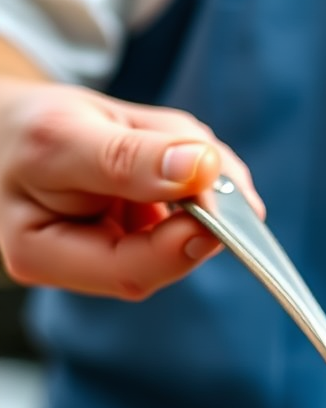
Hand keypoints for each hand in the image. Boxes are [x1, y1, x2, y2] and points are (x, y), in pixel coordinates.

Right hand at [0, 79, 261, 298]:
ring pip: (192, 229)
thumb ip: (128, 157)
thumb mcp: (62, 134)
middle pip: (169, 256)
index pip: (130, 272)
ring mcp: (124, 252)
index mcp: (45, 257)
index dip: (181, 243)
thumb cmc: (23, 130)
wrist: (16, 123)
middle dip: (200, 206)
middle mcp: (88, 268)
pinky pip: (194, 212)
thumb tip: (200, 168)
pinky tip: (182, 154)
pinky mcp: (148, 233)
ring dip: (205, 185)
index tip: (210, 195)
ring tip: (182, 146)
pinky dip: (201, 178)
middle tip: (212, 162)